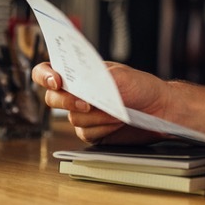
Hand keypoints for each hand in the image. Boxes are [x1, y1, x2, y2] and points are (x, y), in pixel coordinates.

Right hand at [31, 61, 168, 145]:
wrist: (159, 109)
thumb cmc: (141, 86)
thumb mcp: (119, 75)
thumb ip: (95, 79)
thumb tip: (79, 88)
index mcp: (79, 73)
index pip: (46, 71)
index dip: (44, 76)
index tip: (57, 82)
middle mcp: (76, 93)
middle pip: (53, 99)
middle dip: (69, 102)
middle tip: (88, 104)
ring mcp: (82, 114)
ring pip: (72, 119)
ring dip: (96, 116)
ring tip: (117, 111)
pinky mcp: (92, 132)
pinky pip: (86, 133)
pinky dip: (103, 128)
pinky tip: (116, 122)